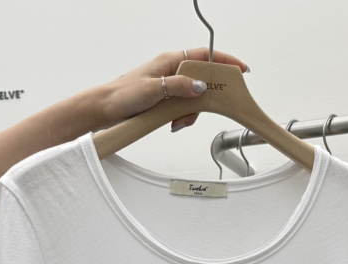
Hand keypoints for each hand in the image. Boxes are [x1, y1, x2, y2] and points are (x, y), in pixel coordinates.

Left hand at [95, 48, 248, 131]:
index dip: (225, 62)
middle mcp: (172, 71)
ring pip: (194, 97)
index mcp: (171, 61)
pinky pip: (183, 107)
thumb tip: (202, 85)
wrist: (105, 108)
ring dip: (190, 112)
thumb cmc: (123, 94)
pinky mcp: (165, 100)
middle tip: (203, 108)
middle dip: (205, 97)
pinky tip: (173, 123)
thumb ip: (179, 86)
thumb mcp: (154, 90)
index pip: (205, 56)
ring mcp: (169, 86)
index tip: (241, 70)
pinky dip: (182, 117)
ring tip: (177, 121)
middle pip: (203, 80)